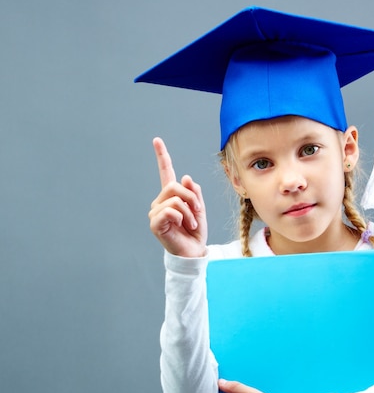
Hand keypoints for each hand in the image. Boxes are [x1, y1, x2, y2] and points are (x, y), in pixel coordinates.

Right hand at [148, 137, 207, 256]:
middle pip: (174, 185)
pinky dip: (183, 217)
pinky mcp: (155, 223)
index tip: (157, 140)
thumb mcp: (200, 209)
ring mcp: (156, 212)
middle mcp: (160, 202)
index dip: (162, 156)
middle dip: (191, 197)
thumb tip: (185, 177)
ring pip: (175, 198)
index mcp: (171, 196)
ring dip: (189, 211)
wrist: (194, 251)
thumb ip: (194, 192)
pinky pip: (171, 210)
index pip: (166, 173)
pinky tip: (184, 227)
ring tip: (192, 223)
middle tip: (198, 210)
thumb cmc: (195, 232)